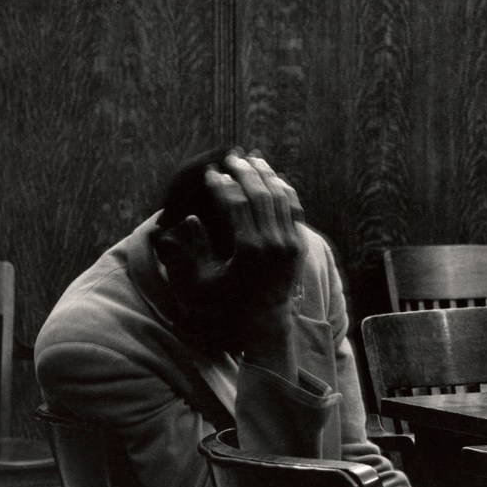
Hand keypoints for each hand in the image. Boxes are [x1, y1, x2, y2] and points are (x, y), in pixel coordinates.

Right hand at [155, 149, 305, 357]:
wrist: (265, 328)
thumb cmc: (226, 310)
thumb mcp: (199, 287)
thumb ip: (187, 254)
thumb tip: (186, 220)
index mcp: (249, 250)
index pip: (236, 204)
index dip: (221, 185)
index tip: (211, 172)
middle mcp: (274, 243)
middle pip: (260, 194)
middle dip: (244, 172)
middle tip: (230, 157)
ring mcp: (290, 244)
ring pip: (280, 197)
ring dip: (266, 175)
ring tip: (252, 160)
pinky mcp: (299, 247)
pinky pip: (295, 210)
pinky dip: (286, 191)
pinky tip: (276, 179)